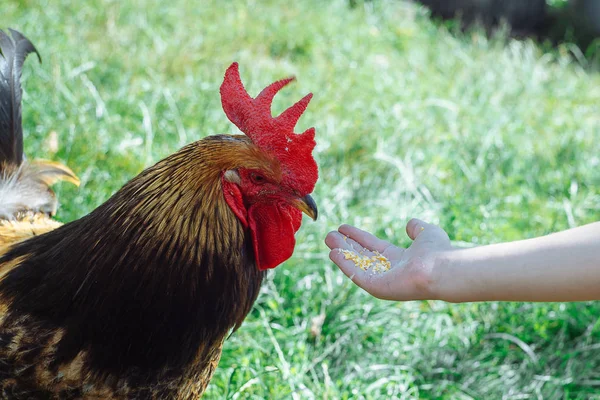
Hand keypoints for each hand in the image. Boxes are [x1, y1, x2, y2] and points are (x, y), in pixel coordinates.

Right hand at [325, 219, 453, 300]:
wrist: (442, 268)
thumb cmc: (438, 252)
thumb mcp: (426, 233)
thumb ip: (417, 228)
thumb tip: (410, 223)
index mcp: (399, 259)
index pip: (373, 246)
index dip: (358, 237)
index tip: (343, 227)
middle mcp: (388, 270)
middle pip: (362, 256)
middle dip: (345, 245)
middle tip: (329, 235)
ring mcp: (382, 280)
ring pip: (356, 264)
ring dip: (341, 253)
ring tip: (328, 240)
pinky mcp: (377, 287)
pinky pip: (357, 275)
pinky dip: (344, 264)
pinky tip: (333, 253)